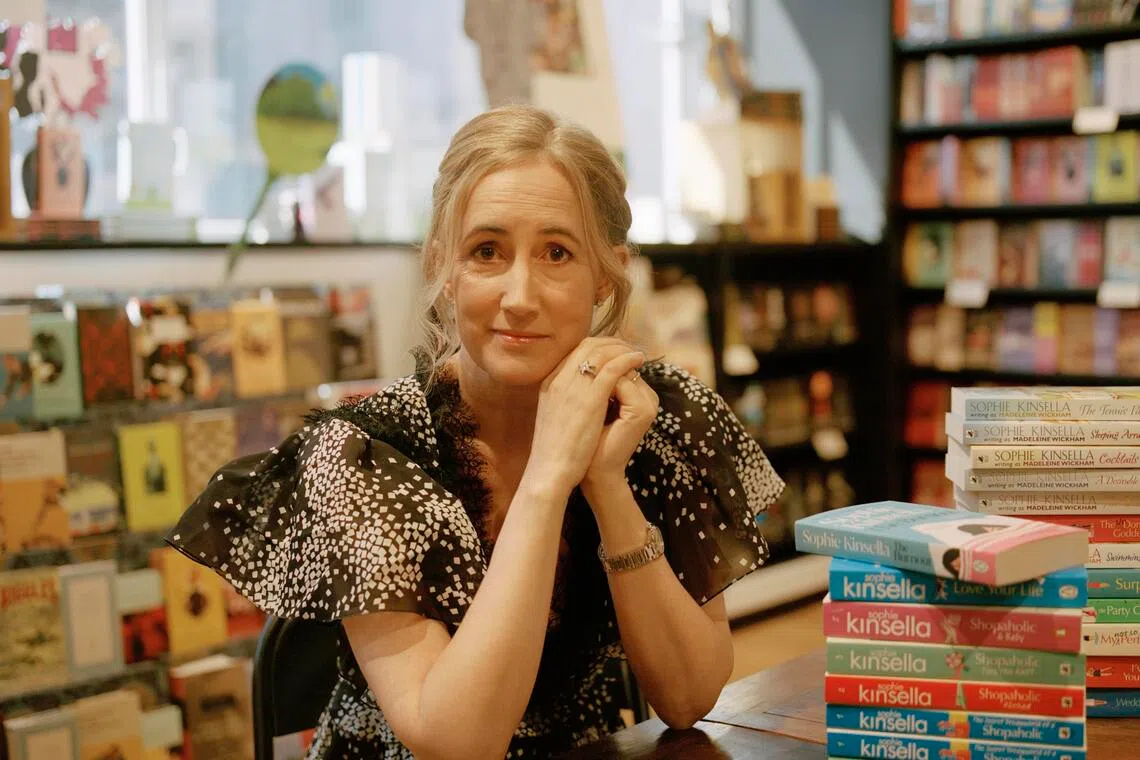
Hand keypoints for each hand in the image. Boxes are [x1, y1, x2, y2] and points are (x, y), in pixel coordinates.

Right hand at [523, 338, 645, 497]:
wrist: (549, 471)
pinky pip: (612, 368)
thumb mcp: (554, 419)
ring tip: (637, 353)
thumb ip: (564, 402)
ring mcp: (573, 386)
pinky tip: (638, 361)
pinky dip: (627, 360)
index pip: (574, 352)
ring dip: (622, 348)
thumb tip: (581, 397)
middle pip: (587, 346)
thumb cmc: (554, 453)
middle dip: (611, 343)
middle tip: (628, 347)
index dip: (596, 347)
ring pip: (601, 352)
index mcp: (549, 383)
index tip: (612, 351)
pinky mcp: (590, 398)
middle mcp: (559, 379)